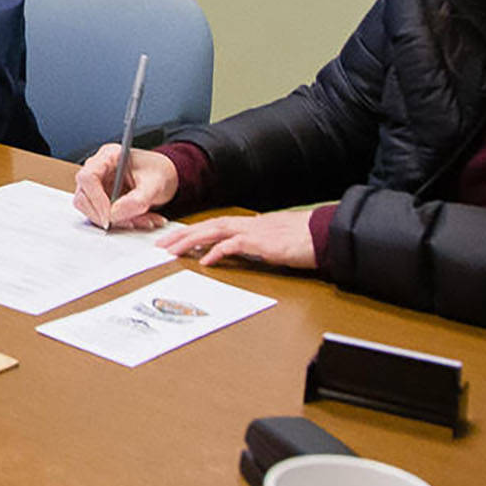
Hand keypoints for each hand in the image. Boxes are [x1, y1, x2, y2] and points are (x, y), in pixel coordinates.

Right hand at [72, 145, 176, 229]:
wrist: (165, 177)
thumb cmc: (159, 172)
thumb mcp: (155, 184)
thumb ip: (137, 199)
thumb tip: (114, 213)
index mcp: (108, 157)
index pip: (88, 177)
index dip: (96, 199)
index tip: (109, 216)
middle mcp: (98, 170)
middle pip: (83, 197)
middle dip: (105, 215)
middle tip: (130, 223)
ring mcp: (98, 187)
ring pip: (92, 211)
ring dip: (117, 222)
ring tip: (144, 220)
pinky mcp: (102, 201)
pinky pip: (103, 218)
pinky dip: (123, 223)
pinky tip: (142, 219)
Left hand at [159, 209, 320, 269]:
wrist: (323, 234)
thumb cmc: (304, 239)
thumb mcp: (274, 241)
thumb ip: (256, 244)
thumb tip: (244, 250)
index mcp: (249, 224)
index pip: (214, 225)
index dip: (193, 231)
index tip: (175, 240)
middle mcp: (247, 224)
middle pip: (206, 226)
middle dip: (181, 235)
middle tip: (161, 246)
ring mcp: (253, 232)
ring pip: (212, 232)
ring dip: (190, 241)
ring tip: (172, 252)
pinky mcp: (261, 242)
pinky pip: (233, 246)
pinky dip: (216, 252)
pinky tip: (204, 261)